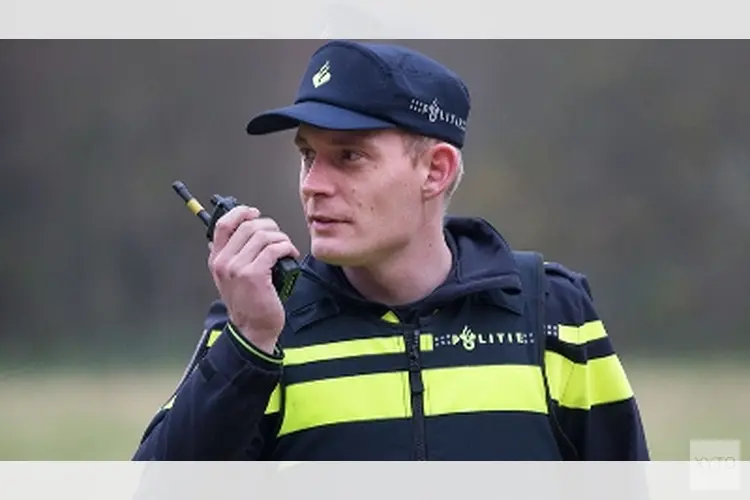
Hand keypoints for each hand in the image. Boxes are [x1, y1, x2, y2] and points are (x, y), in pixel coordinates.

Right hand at [207, 206, 299, 353]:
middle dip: (269, 226)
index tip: (254, 213)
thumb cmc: (247, 304)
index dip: (241, 212)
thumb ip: (230, 256)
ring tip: (286, 247)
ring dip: (280, 237)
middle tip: (278, 236)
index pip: (223, 224)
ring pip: (263, 236)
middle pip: (248, 226)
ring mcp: (238, 268)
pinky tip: (290, 254)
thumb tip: (237, 232)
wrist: (252, 330)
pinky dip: (286, 247)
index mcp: (217, 259)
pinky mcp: (255, 275)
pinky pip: (274, 249)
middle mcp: (224, 262)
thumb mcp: (229, 278)